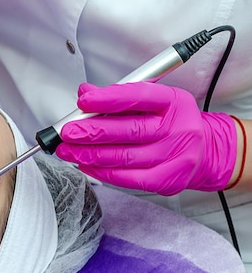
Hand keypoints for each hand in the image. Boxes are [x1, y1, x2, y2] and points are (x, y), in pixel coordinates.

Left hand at [55, 82, 237, 195]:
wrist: (205, 150)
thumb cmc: (170, 122)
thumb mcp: (151, 102)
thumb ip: (118, 96)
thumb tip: (86, 93)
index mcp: (173, 102)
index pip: (138, 97)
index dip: (107, 99)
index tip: (83, 101)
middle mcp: (178, 128)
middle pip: (129, 130)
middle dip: (92, 131)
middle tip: (66, 131)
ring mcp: (175, 156)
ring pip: (124, 157)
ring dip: (89, 154)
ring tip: (67, 150)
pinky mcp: (168, 180)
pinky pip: (128, 178)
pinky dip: (102, 172)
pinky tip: (85, 165)